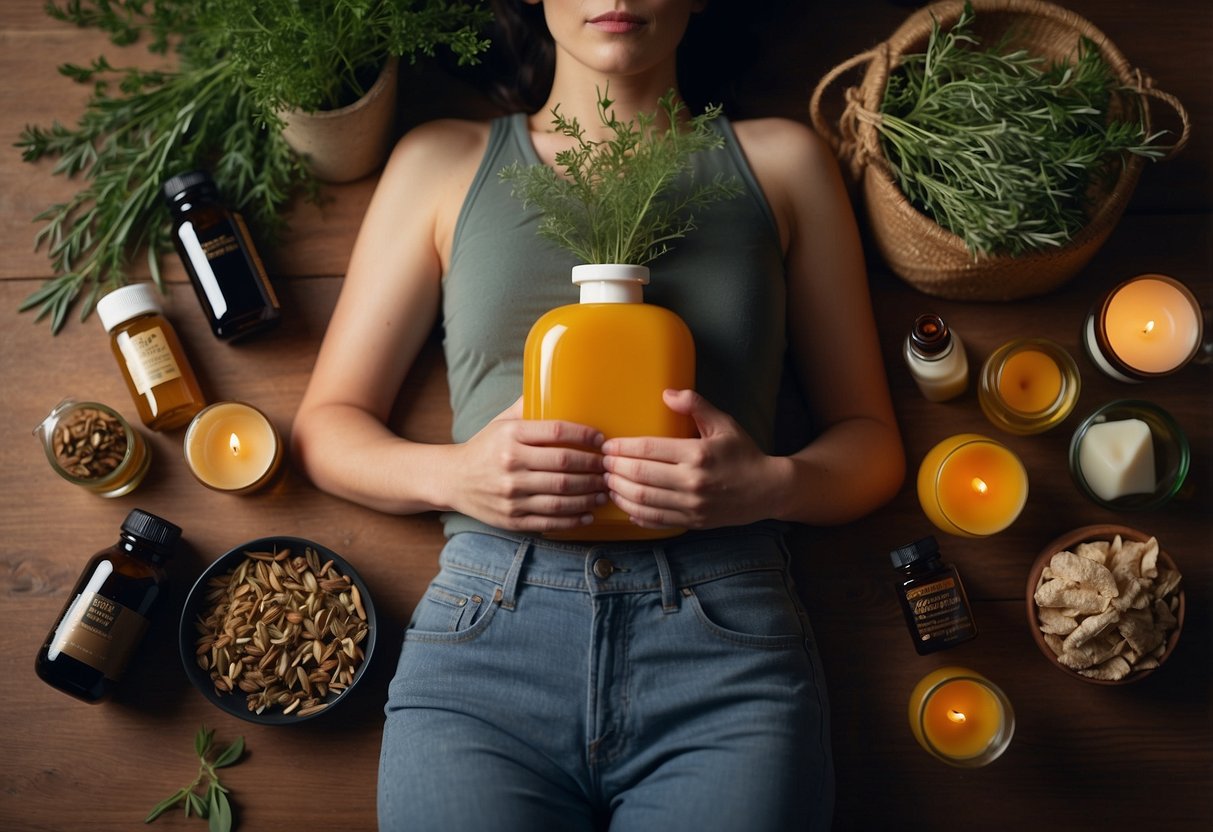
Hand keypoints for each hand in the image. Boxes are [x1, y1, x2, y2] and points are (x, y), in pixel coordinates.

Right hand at [449, 397, 606, 532]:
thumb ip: (527, 406)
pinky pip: (550, 520)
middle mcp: (511, 464)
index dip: (585, 435)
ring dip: (589, 494)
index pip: (557, 431)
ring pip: (561, 496)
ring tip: (604, 490)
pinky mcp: (512, 519)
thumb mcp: (501, 423)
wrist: (452, 480)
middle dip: (594, 467)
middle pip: (565, 466)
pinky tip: (588, 512)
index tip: (601, 439)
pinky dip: (574, 518)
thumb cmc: (484, 448)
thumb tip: (555, 383)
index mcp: (511, 436)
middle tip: (610, 467)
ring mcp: (512, 495)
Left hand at [601, 389, 783, 529]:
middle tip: (602, 463)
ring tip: (608, 482)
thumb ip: (695, 405)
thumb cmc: (743, 453)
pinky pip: (655, 520)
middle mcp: (693, 482)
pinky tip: (624, 503)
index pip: (649, 450)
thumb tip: (666, 393)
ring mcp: (692, 506)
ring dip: (619, 492)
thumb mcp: (724, 423)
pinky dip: (634, 513)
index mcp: (698, 454)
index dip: (622, 448)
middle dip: (615, 469)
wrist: (768, 490)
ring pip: (643, 501)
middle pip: (640, 477)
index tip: (607, 446)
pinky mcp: (692, 521)